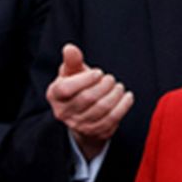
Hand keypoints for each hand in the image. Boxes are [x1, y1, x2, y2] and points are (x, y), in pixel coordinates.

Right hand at [46, 44, 133, 160]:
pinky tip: (127, 97)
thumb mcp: (72, 72)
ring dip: (115, 95)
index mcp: (54, 95)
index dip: (85, 79)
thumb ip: (72, 60)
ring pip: (101, 109)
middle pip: (87, 98)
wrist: (82, 113)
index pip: (66, 89)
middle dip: (104, 85)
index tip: (99, 73)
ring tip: (118, 86)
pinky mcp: (95, 132)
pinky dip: (123, 106)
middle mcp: (63, 113)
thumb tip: (70, 48)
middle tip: (110, 79)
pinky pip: (112, 119)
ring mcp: (79, 125)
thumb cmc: (77, 86)